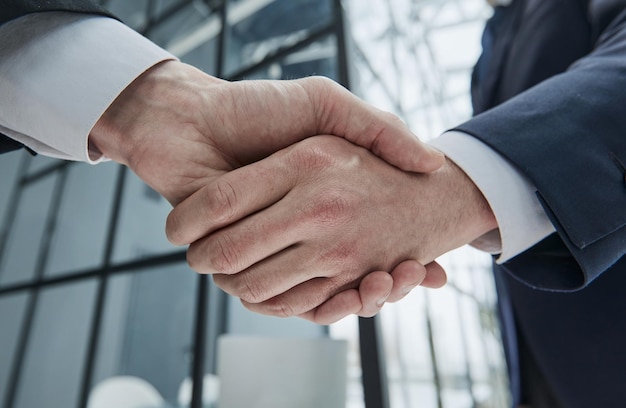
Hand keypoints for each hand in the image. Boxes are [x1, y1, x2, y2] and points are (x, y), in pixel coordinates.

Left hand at [89, 60, 445, 319]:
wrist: (184, 118)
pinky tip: (352, 292)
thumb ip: (374, 127)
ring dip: (356, 297)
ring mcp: (270, 245)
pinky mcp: (238, 259)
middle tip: (409, 278)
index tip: (425, 266)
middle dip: (382, 283)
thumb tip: (432, 163)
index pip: (365, 240)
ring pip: (321, 291)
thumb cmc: (255, 106)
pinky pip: (282, 297)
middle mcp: (297, 226)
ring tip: (383, 284)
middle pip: (350, 274)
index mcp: (315, 198)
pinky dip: (313, 305)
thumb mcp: (323, 104)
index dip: (397, 258)